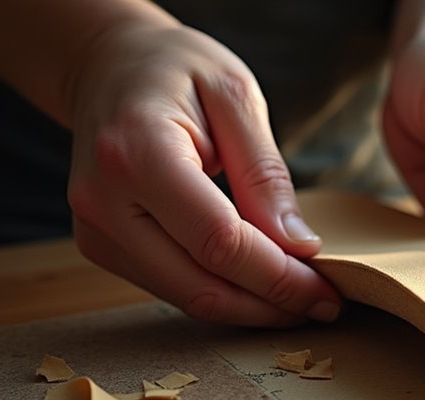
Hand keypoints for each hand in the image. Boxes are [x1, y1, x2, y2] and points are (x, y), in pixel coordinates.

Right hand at [65, 21, 340, 325]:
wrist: (108, 65)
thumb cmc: (176, 70)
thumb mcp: (236, 96)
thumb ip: (265, 174)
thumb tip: (298, 247)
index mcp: (137, 152)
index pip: (219, 241)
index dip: (279, 277)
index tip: (328, 290)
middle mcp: (104, 200)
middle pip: (201, 284)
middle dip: (270, 305)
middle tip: (324, 306)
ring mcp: (95, 229)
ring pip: (186, 296)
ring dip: (249, 308)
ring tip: (300, 299)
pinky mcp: (100, 245)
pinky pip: (171, 286)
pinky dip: (221, 293)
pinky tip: (258, 285)